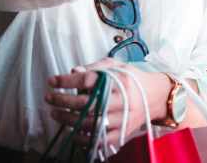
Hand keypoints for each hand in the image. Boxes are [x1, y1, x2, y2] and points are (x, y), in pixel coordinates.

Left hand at [45, 58, 168, 149]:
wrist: (156, 96)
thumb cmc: (132, 79)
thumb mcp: (117, 65)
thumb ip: (95, 67)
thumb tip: (73, 71)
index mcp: (119, 79)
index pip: (88, 79)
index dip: (67, 81)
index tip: (52, 81)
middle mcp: (122, 99)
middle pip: (87, 103)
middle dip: (63, 101)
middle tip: (50, 99)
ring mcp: (122, 117)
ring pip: (90, 123)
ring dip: (69, 120)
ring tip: (56, 114)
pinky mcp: (122, 132)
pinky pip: (100, 140)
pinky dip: (83, 138)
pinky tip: (72, 132)